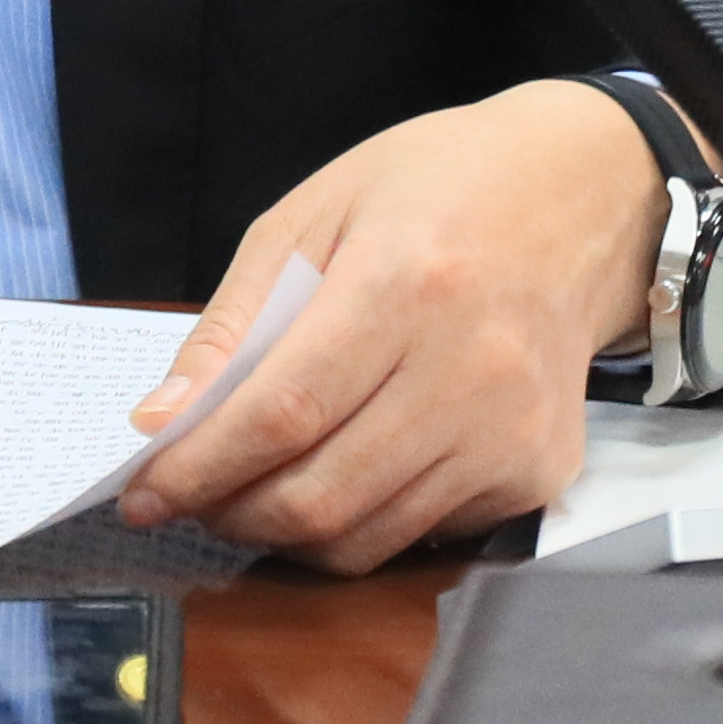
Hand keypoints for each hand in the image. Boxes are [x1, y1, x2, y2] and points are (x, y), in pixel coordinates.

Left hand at [112, 79, 676, 572]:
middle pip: (318, 494)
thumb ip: (234, 322)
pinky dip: (361, 522)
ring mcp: (512, 432)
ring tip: (254, 489)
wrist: (581, 194)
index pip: (282, 413)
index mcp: (404, 283)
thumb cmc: (436, 187)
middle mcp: (469, 369)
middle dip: (229, 512)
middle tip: (190, 495)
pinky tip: (344, 470)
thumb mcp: (312, 214)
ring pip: (365, 535)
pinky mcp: (539, 472)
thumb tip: (164, 420)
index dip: (199, 467)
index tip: (141, 493)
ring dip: (286, 532)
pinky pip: (422, 535)